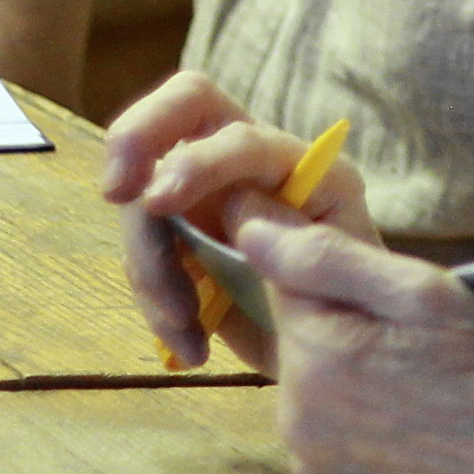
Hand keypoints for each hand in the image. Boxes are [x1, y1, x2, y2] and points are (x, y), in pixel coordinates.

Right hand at [99, 70, 373, 371]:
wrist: (344, 367)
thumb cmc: (359, 317)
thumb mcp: (349, 285)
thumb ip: (305, 244)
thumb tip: (241, 211)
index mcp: (306, 171)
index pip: (241, 137)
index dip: (196, 161)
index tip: (158, 201)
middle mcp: (256, 170)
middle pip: (185, 106)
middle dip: (137, 137)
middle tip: (115, 191)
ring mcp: (216, 198)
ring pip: (149, 196)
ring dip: (150, 264)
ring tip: (186, 328)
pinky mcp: (186, 240)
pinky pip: (147, 250)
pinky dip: (155, 299)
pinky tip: (192, 346)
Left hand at [250, 217, 473, 473]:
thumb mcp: (425, 292)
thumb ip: (325, 257)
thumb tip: (245, 227)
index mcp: (315, 357)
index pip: (284, 285)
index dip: (332, 276)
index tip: (384, 292)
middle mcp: (295, 422)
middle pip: (297, 347)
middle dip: (341, 333)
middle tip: (417, 345)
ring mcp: (311, 472)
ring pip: (310, 398)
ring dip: (346, 384)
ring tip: (419, 387)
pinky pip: (324, 450)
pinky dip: (354, 436)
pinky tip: (408, 429)